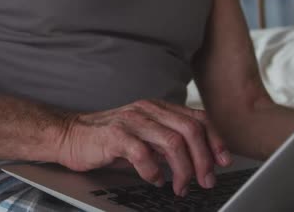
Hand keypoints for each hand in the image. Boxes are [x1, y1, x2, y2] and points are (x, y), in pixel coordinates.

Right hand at [57, 99, 231, 196]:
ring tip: (181, 186)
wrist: (69, 135)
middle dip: (204, 159)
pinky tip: (154, 180)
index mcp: (158, 108)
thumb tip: (199, 160)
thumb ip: (168, 142)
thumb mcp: (144, 136)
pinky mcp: (115, 135)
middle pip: (190, 129)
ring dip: (183, 169)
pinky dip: (153, 171)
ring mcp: (131, 120)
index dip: (215, 140)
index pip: (197, 118)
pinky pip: (143, 153)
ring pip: (172, 142)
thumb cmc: (107, 139)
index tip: (224, 161)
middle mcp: (147, 109)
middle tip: (206, 180)